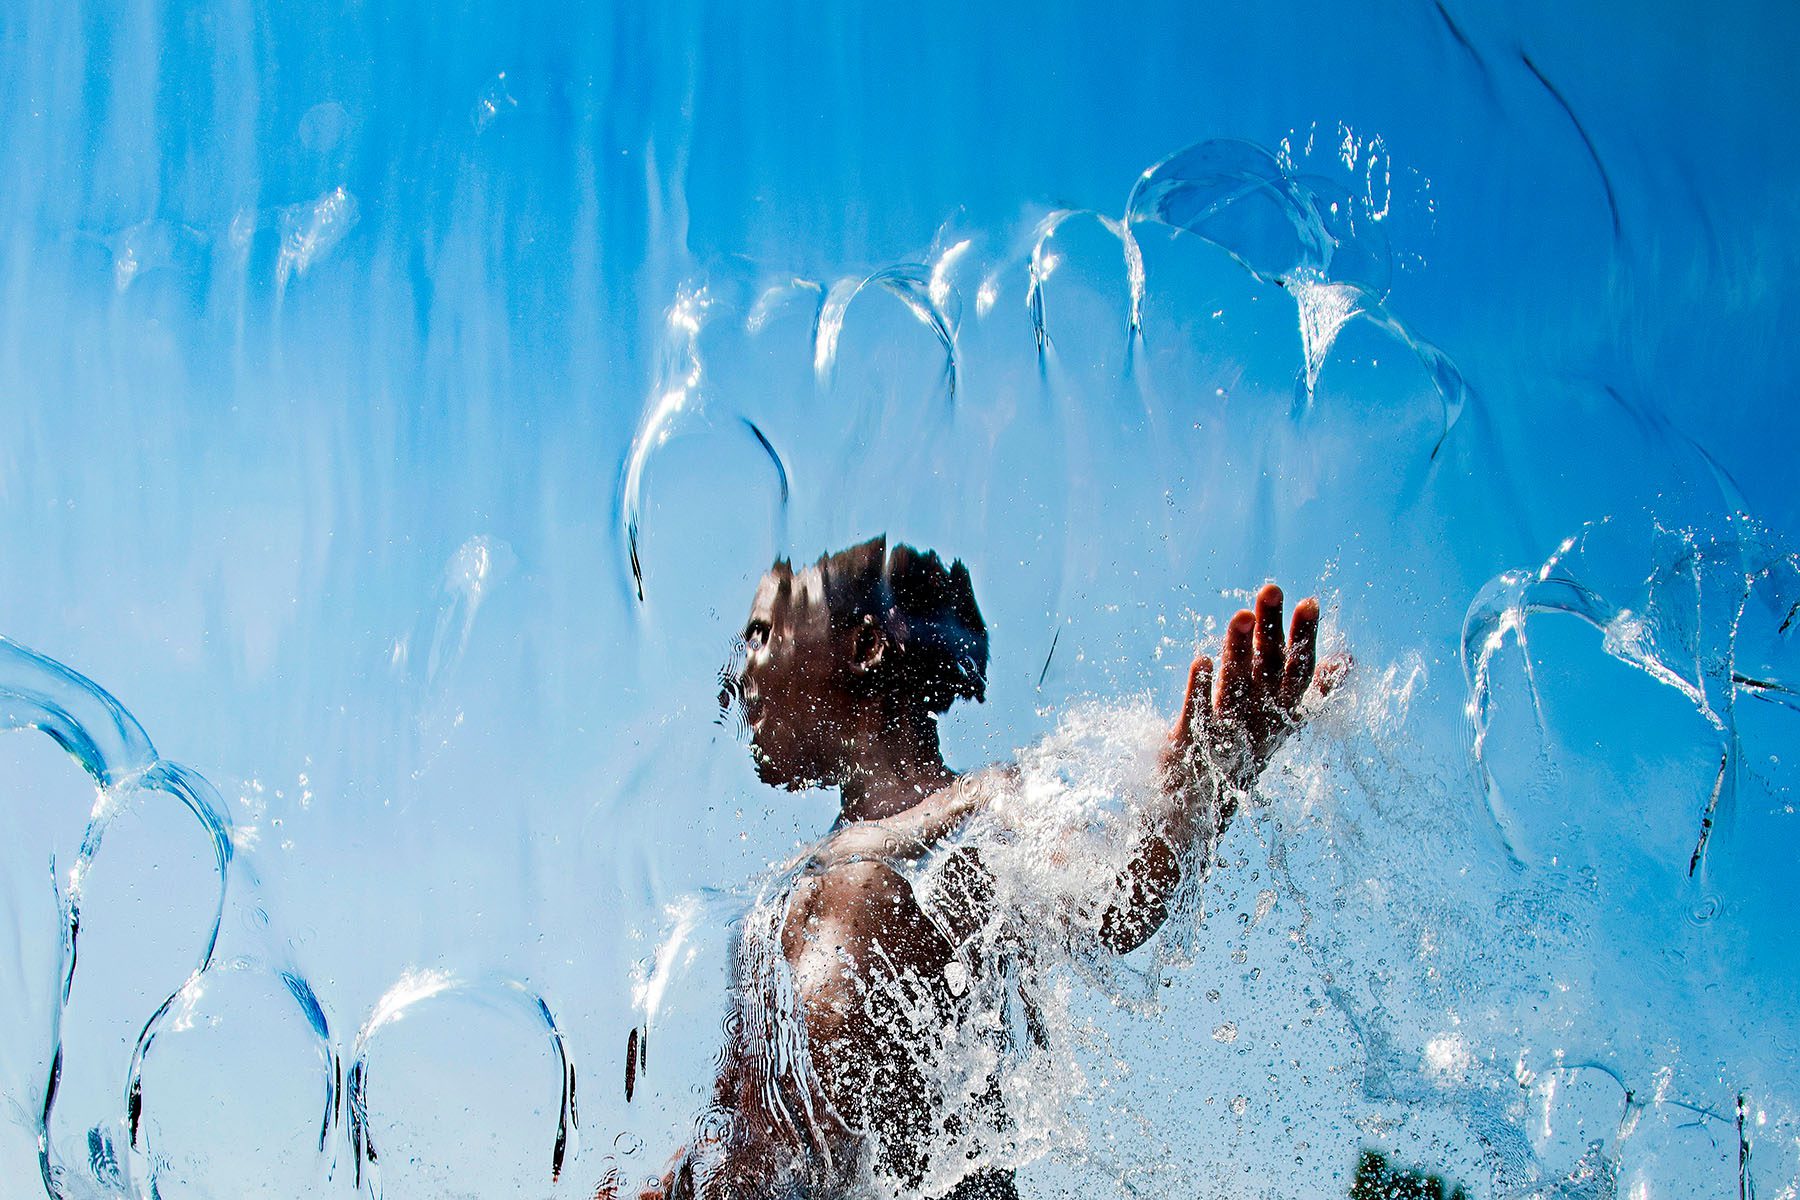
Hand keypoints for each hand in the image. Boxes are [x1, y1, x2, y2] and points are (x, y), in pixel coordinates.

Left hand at [1164, 584, 1343, 796]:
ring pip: (1237, 689)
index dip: (1305, 639)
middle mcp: (1260, 723)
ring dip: (1239, 652)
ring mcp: (1227, 734)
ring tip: (1240, 614)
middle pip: (1269, 673)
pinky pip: (1197, 714)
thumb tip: (1351, 659)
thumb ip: (1309, 686)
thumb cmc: (1240, 748)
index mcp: (1280, 713)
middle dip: (1272, 631)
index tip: (1311, 602)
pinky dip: (1200, 689)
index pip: (1298, 671)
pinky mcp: (1190, 744)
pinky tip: (1201, 659)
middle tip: (1272, 589)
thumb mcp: (1278, 718)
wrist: (1198, 806)